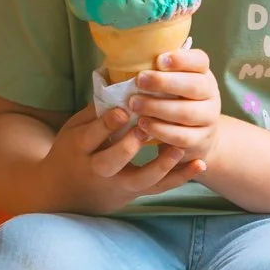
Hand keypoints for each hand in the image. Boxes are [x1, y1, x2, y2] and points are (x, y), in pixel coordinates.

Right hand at [48, 102, 201, 213]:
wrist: (69, 190)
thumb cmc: (74, 149)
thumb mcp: (75, 128)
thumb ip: (96, 109)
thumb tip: (116, 78)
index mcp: (78, 148)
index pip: (91, 137)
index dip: (106, 124)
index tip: (123, 110)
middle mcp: (97, 170)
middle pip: (111, 163)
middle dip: (128, 147)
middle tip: (145, 128)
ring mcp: (118, 183)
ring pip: (140, 180)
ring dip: (161, 165)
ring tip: (178, 148)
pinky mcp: (135, 192)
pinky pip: (160, 188)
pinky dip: (181, 177)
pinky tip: (199, 164)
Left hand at [126, 47, 222, 167]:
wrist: (198, 136)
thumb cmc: (175, 101)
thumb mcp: (173, 84)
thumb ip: (159, 71)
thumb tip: (128, 56)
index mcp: (204, 75)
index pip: (200, 61)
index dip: (181, 59)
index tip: (159, 60)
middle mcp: (211, 95)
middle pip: (195, 85)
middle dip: (165, 82)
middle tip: (139, 80)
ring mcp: (209, 118)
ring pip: (187, 112)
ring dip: (158, 107)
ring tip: (134, 104)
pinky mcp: (201, 140)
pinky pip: (181, 136)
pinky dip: (160, 130)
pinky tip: (143, 124)